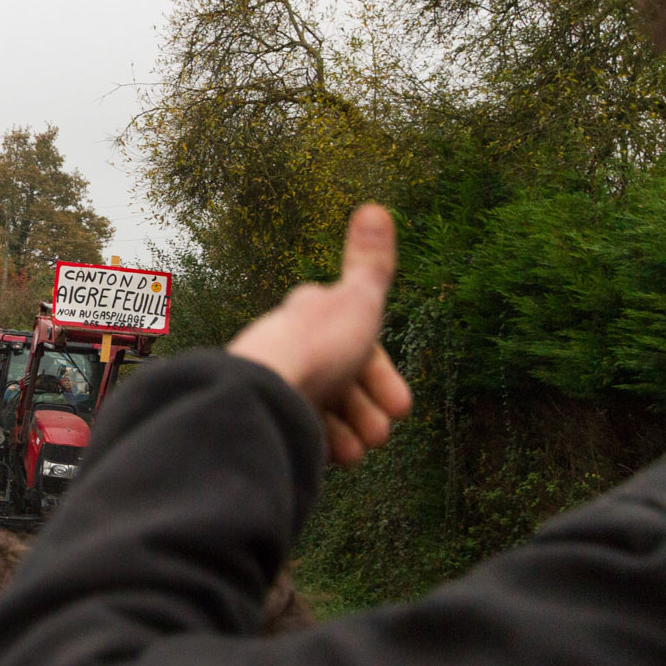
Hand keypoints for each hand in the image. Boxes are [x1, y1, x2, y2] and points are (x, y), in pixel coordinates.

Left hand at [227, 204, 411, 464]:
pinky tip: (330, 458)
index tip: (402, 408)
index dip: (383, 379)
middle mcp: (290, 350)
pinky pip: (298, 433)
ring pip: (322, 413)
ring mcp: (275, 386)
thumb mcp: (357, 300)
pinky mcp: (265, 417)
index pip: (358, 349)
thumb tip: (375, 207)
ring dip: (347, 434)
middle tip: (380, 437)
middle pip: (342, 385)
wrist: (263, 393)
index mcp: (310, 319)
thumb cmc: (315, 347)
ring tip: (356, 454)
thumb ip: (371, 262)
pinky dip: (319, 446)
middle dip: (368, 413)